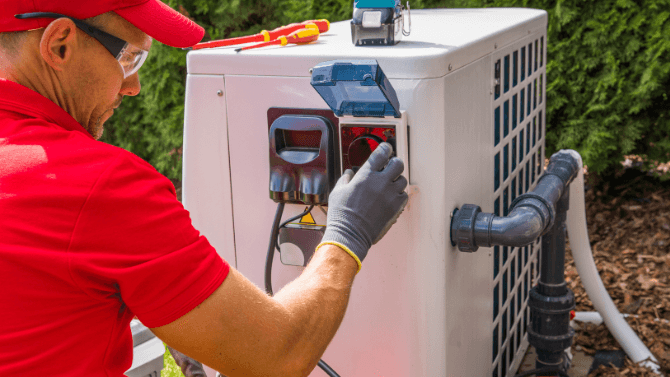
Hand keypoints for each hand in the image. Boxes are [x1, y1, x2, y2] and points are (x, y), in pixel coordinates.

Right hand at [318, 143, 407, 270]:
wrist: (350, 234)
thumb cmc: (341, 214)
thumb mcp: (337, 192)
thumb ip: (345, 179)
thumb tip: (350, 173)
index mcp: (366, 175)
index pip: (382, 152)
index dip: (385, 148)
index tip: (386, 149)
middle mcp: (381, 182)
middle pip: (398, 163)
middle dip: (394, 163)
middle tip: (390, 168)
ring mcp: (390, 195)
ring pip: (403, 179)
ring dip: (396, 180)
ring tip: (389, 186)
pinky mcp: (396, 207)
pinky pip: (404, 195)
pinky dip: (399, 195)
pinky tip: (391, 198)